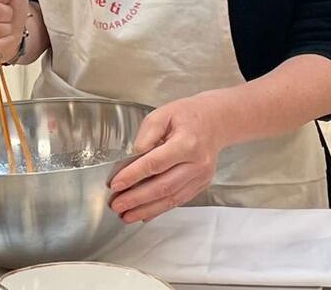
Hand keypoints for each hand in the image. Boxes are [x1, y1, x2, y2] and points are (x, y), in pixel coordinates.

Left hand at [109, 93, 228, 222]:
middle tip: (117, 205)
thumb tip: (133, 156)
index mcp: (187, 143)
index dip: (133, 176)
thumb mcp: (162, 114)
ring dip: (147, 210)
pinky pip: (179, 200)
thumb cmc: (187, 116)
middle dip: (137, 199)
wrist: (215, 122)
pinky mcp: (201, 185)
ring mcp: (201, 177)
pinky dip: (160, 209)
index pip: (155, 163)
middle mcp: (197, 163)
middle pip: (163, 186)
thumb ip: (146, 135)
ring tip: (127, 215)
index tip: (116, 184)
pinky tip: (145, 214)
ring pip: (171, 198)